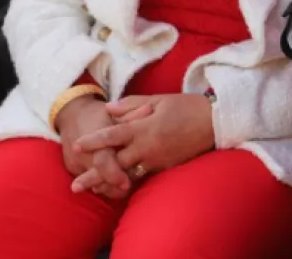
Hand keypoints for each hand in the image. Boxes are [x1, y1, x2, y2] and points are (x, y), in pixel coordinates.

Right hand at [55, 96, 132, 200]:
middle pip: (97, 178)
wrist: (72, 114)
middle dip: (113, 187)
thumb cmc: (100, 114)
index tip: (127, 183)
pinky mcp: (72, 167)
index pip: (103, 162)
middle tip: (127, 189)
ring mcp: (75, 161)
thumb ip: (132, 114)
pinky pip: (88, 180)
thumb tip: (150, 110)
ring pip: (93, 183)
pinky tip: (113, 186)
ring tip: (123, 189)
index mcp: (95, 136)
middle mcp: (83, 152)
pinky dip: (101, 183)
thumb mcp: (115, 111)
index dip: (115, 174)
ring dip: (108, 187)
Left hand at [70, 93, 213, 193]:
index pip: (112, 135)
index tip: (76, 146)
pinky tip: (117, 187)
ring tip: (93, 191)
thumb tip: (108, 110)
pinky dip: (128, 181)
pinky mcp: (166, 167)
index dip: (93, 142)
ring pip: (127, 174)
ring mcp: (157, 159)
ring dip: (108, 183)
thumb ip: (131, 105)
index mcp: (144, 127)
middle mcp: (147, 146)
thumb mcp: (159, 100)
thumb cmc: (187, 107)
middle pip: (115, 163)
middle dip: (94, 175)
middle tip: (75, 186)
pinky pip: (143, 176)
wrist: (215, 123)